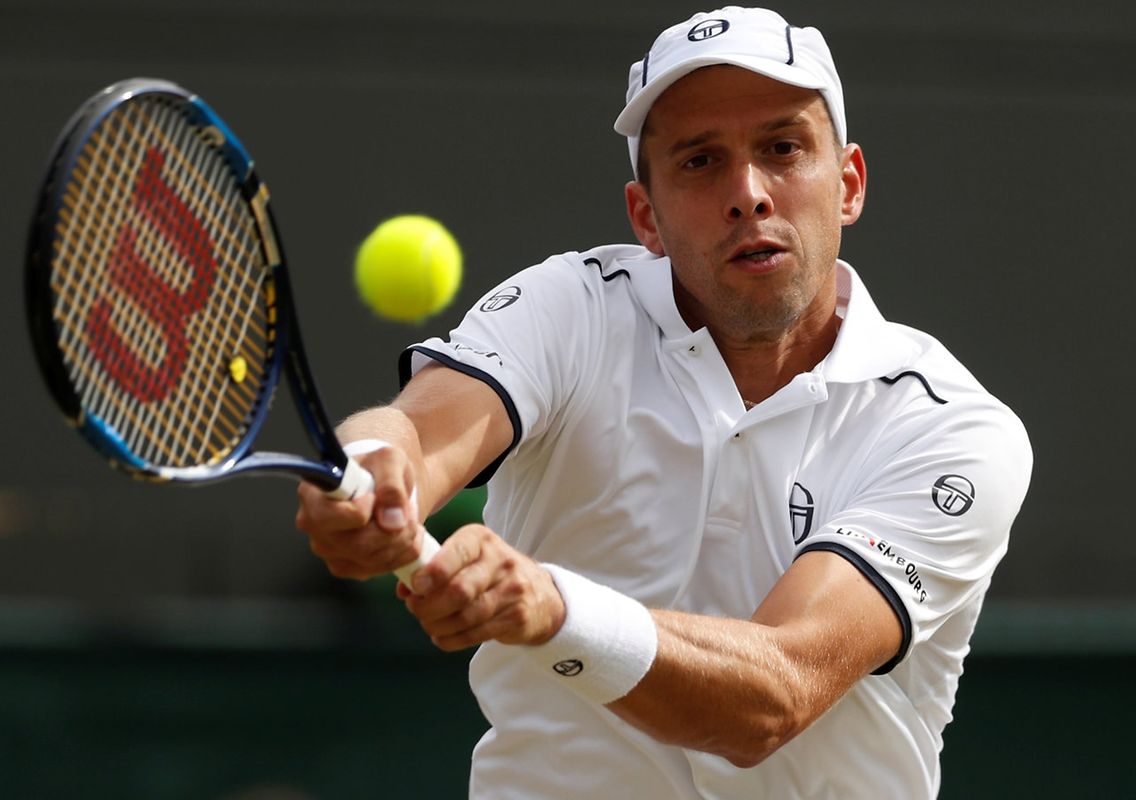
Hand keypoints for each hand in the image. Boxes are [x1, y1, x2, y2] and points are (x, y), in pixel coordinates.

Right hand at [295, 445, 422, 579]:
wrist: (382, 482)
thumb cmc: (378, 467)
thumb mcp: (390, 460)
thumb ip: (391, 485)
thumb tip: (392, 520)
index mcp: (312, 496)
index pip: (329, 517)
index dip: (360, 512)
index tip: (373, 497)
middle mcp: (314, 527)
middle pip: (358, 545)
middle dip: (393, 530)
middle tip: (407, 509)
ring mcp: (329, 550)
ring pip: (372, 561)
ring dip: (402, 540)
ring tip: (407, 518)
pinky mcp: (348, 566)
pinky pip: (381, 569)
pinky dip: (403, 552)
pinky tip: (405, 533)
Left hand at [397, 524, 566, 650]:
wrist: (541, 594)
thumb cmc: (489, 573)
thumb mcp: (467, 558)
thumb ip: (433, 568)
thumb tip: (404, 588)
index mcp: (481, 539)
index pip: (456, 552)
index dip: (433, 572)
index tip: (416, 587)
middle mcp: (500, 561)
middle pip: (459, 590)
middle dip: (429, 606)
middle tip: (416, 610)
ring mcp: (512, 589)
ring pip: (466, 616)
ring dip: (438, 626)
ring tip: (429, 625)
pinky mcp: (516, 617)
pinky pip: (476, 633)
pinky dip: (452, 640)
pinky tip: (443, 637)